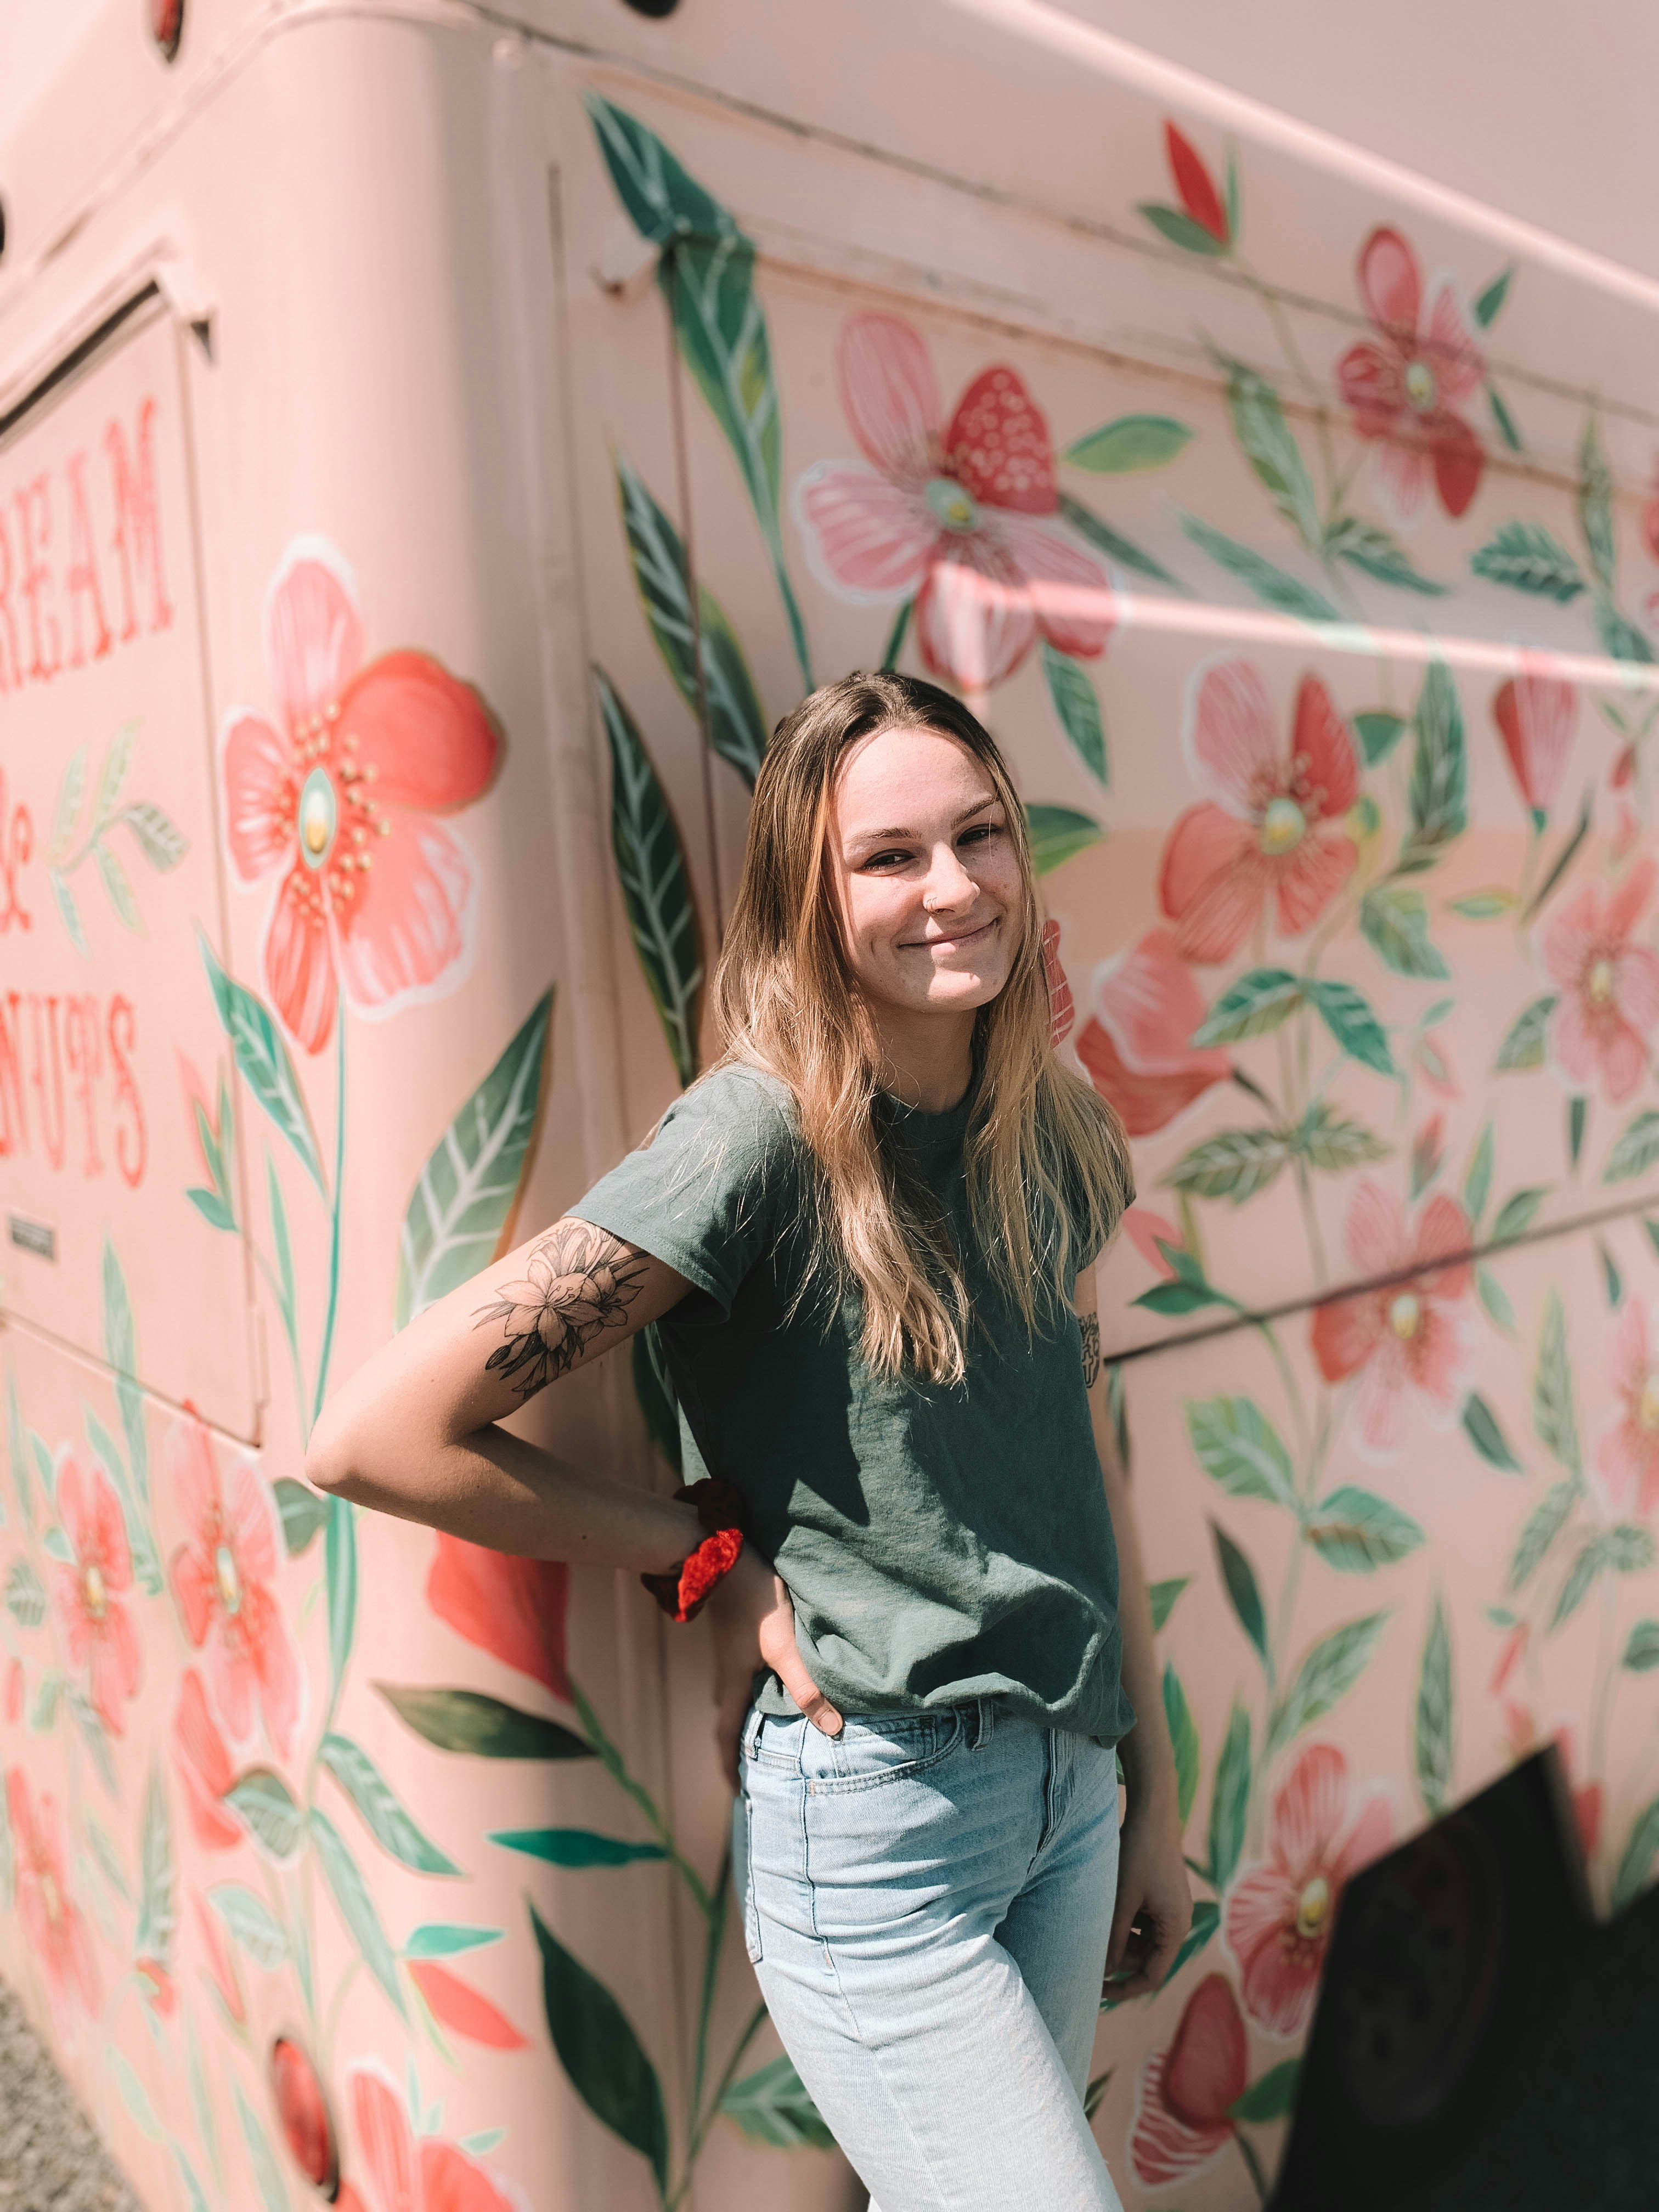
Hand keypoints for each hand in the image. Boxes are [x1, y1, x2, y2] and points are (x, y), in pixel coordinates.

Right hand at [706, 1544, 841, 1789]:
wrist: (723, 1558)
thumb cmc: (756, 1603)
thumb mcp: (786, 1648)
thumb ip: (808, 1688)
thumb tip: (833, 1729)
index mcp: (732, 1684)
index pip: (725, 1736)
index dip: (730, 1766)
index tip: (736, 1793)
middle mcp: (725, 1674)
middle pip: (729, 1719)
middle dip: (739, 1746)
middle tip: (754, 1766)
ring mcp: (729, 1654)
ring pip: (736, 1696)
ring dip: (747, 1717)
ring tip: (767, 1730)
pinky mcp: (737, 1636)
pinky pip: (742, 1676)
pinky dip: (754, 1691)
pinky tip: (773, 1684)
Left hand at [1104, 1790, 1192, 2002]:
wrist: (1153, 1812)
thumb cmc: (1138, 1854)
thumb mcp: (1122, 1899)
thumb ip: (1114, 1938)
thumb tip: (1105, 1970)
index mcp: (1175, 1929)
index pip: (1152, 1975)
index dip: (1126, 1988)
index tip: (1099, 1993)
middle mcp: (1179, 1922)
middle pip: (1147, 1958)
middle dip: (1119, 1959)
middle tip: (1090, 1951)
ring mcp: (1171, 1908)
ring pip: (1142, 1939)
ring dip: (1120, 1938)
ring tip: (1096, 1923)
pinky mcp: (1163, 1895)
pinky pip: (1144, 1921)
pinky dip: (1125, 1921)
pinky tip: (1108, 1906)